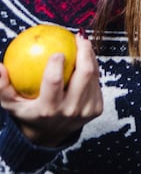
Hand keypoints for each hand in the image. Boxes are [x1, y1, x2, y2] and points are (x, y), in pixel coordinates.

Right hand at [0, 32, 102, 146]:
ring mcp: (86, 110)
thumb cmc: (27, 113)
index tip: (57, 51)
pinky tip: (86, 56)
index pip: (54, 82)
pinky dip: (93, 67)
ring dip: (90, 56)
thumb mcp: (11, 104)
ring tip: (83, 43)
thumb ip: (3, 86)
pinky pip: (97, 82)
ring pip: (94, 76)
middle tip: (78, 37)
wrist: (49, 135)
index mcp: (48, 109)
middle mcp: (70, 110)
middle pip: (84, 75)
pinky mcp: (97, 109)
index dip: (56, 64)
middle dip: (84, 52)